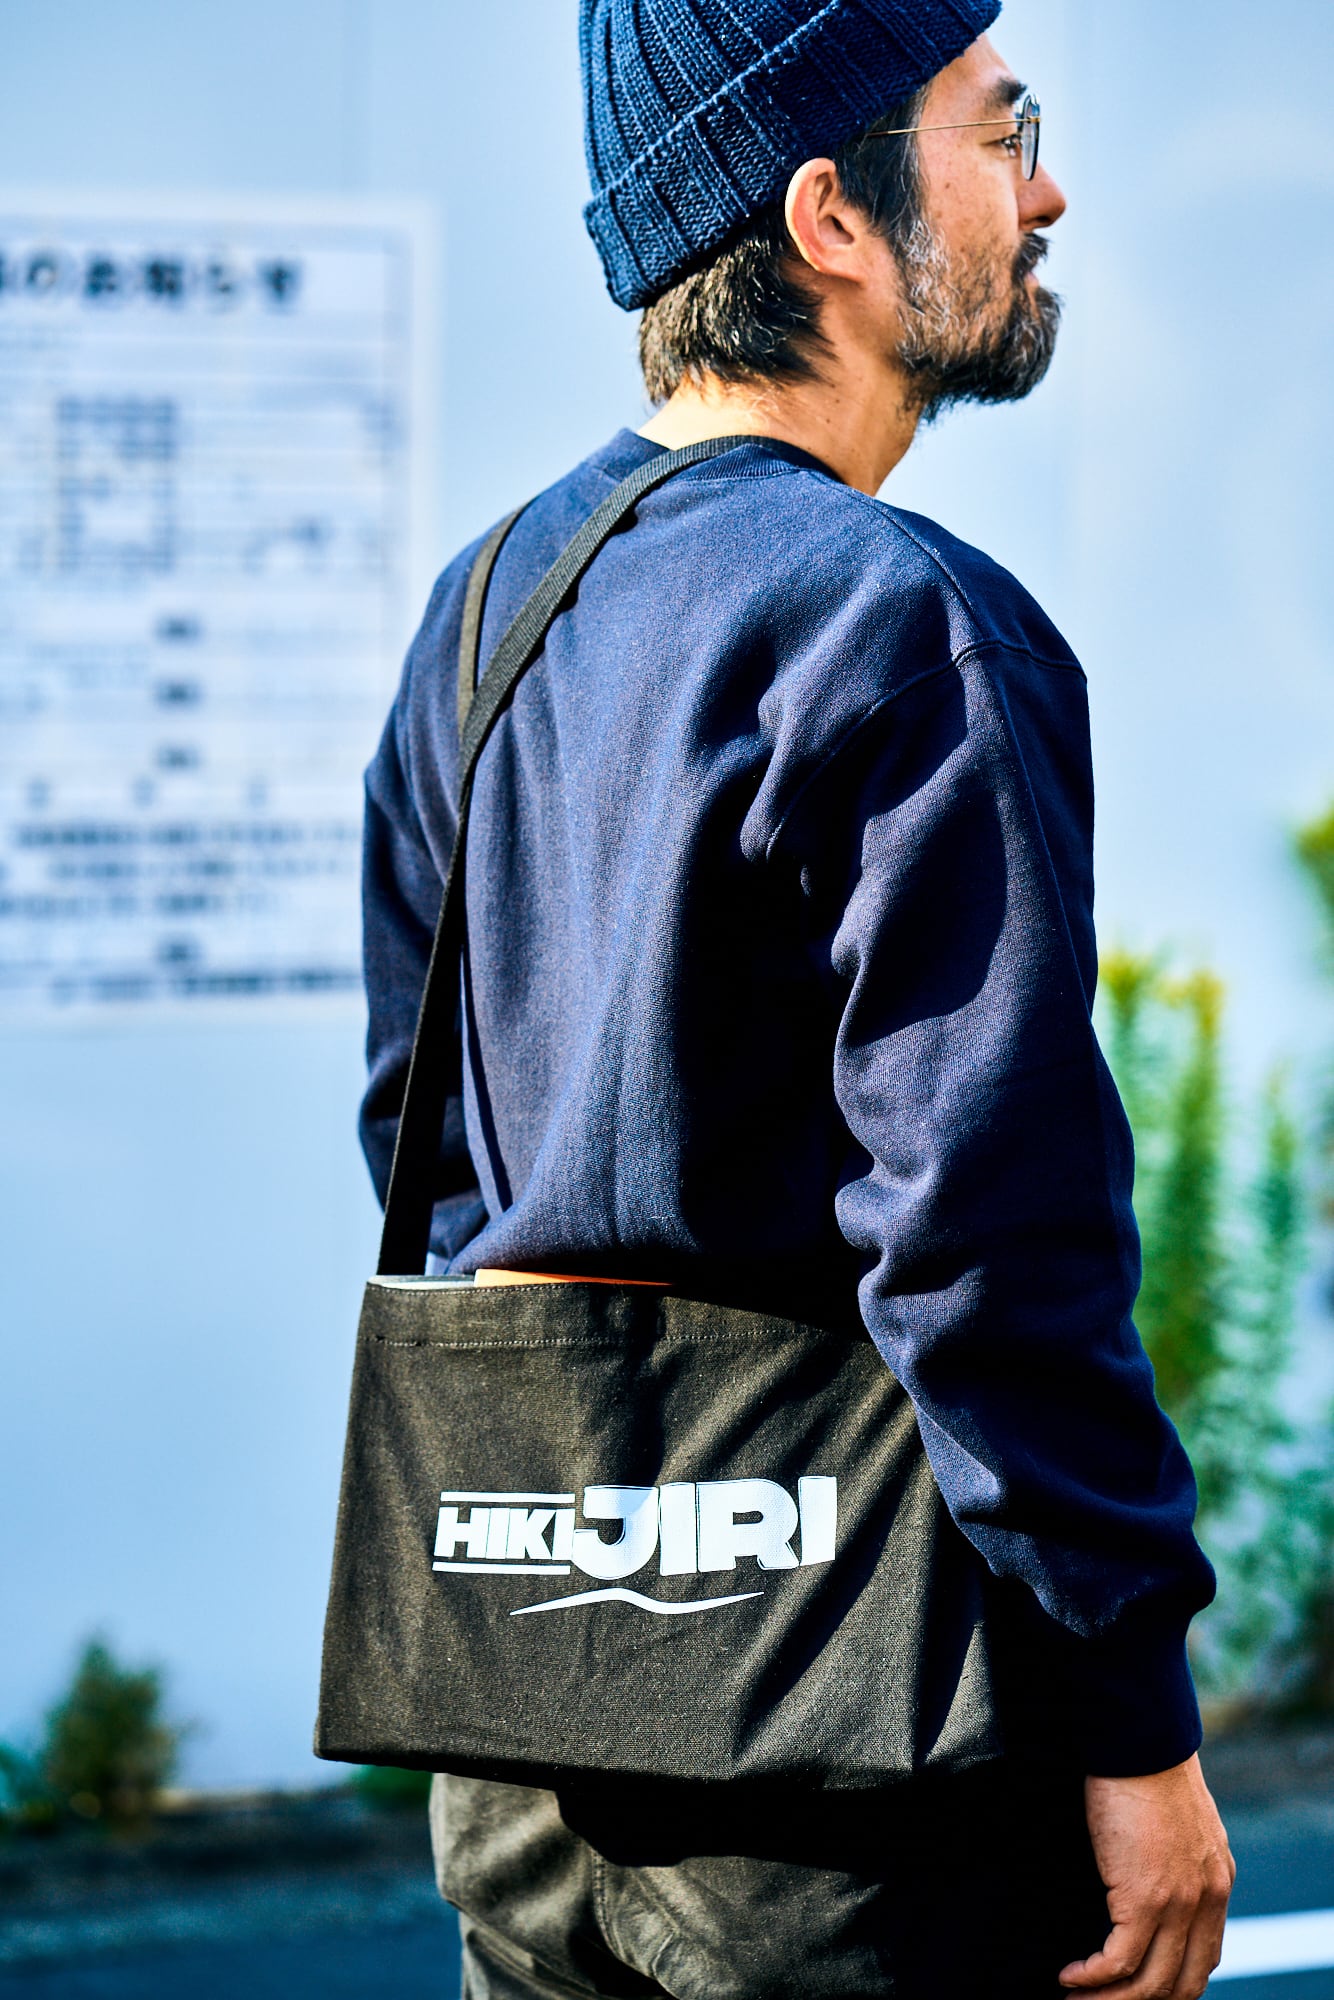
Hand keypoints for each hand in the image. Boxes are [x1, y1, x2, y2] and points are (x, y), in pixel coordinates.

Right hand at [1060, 1754, 1234, 1997]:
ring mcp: (1179, 1903)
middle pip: (1183, 1983)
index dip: (1172, 1984)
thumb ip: (1177, 1855)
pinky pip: (1119, 1962)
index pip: (1205, 1958)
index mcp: (1217, 1881)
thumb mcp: (1179, 1820)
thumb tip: (1146, 1874)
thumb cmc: (1146, 1767)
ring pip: (1150, 1984)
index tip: (1135, 1989)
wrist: (1139, 1741)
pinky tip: (1070, 1976)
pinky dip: (1092, 1978)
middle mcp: (1207, 1900)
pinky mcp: (1144, 1899)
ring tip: (1077, 1998)